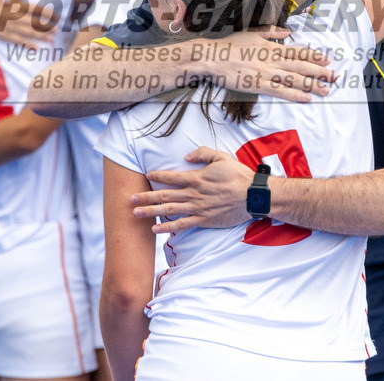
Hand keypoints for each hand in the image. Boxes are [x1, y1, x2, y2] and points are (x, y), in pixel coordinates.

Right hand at [0, 0, 59, 49]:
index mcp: (16, 5)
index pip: (36, 9)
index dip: (49, 13)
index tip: (58, 16)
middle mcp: (14, 16)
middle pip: (35, 22)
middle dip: (48, 26)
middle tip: (59, 29)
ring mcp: (10, 27)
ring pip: (29, 33)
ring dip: (42, 36)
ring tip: (52, 39)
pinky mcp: (4, 36)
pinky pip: (18, 41)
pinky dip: (28, 45)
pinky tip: (37, 48)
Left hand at [132, 147, 253, 232]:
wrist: (253, 196)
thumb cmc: (239, 175)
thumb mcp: (222, 157)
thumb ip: (203, 153)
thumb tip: (186, 156)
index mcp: (197, 178)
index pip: (171, 177)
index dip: (157, 176)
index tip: (146, 175)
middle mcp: (194, 194)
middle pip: (165, 195)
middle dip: (146, 197)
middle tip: (130, 198)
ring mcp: (198, 209)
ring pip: (169, 211)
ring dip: (151, 212)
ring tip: (135, 213)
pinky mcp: (204, 220)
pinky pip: (182, 225)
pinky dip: (167, 228)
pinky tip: (155, 230)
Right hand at [205, 30, 334, 102]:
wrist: (212, 57)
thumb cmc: (229, 45)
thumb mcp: (252, 32)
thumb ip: (271, 31)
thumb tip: (287, 30)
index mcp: (271, 46)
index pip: (297, 52)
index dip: (314, 56)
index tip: (327, 60)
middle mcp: (272, 59)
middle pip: (301, 66)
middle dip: (320, 72)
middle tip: (334, 77)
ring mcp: (266, 72)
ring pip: (294, 79)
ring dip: (312, 85)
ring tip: (326, 90)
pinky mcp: (258, 85)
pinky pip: (280, 90)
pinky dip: (294, 94)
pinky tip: (306, 98)